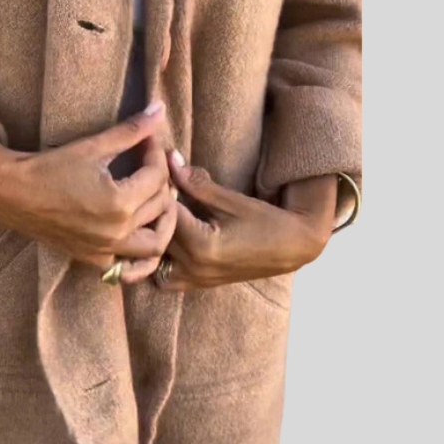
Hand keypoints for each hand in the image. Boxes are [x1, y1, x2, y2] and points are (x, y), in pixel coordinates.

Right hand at [0, 103, 177, 282]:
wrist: (12, 193)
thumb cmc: (50, 167)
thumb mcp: (93, 146)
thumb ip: (131, 131)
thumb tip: (160, 108)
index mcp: (120, 203)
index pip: (157, 176)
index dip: (156, 152)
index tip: (147, 140)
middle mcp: (117, 232)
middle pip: (160, 206)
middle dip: (160, 180)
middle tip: (151, 163)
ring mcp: (106, 250)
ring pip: (155, 243)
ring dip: (161, 221)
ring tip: (154, 199)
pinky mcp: (94, 259)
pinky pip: (130, 265)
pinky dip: (141, 252)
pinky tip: (138, 230)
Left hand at [156, 152, 336, 290]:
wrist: (290, 248)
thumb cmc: (265, 221)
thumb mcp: (231, 200)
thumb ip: (197, 183)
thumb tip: (170, 158)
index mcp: (202, 246)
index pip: (165, 215)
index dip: (159, 193)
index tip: (158, 176)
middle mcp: (194, 267)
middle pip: (156, 237)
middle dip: (153, 213)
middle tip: (155, 193)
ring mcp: (195, 280)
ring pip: (155, 259)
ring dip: (153, 237)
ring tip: (157, 217)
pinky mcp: (197, 284)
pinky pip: (164, 276)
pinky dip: (159, 259)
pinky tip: (164, 238)